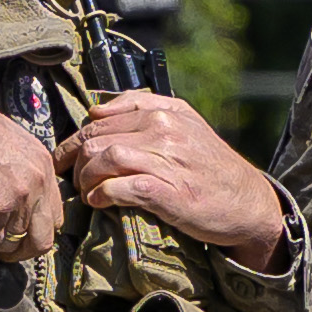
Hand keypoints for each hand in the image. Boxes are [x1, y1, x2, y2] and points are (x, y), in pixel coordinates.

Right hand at [0, 70, 68, 263]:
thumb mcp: (7, 140)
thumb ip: (20, 168)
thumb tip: (12, 192)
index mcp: (43, 164)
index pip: (53, 214)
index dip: (35, 228)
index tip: (18, 231)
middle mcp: (37, 183)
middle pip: (43, 239)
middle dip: (22, 249)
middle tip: (3, 247)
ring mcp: (17, 199)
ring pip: (14, 246)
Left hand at [57, 86, 291, 267]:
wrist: (249, 202)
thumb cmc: (212, 166)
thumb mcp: (186, 124)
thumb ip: (143, 109)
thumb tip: (96, 109)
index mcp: (164, 111)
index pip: (100, 120)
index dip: (73, 141)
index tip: (63, 158)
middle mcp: (165, 129)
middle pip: (96, 138)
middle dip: (75, 161)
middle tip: (72, 180)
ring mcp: (167, 160)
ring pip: (104, 158)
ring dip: (86, 179)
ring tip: (86, 192)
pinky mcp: (169, 192)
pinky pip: (120, 187)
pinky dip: (102, 195)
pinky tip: (99, 202)